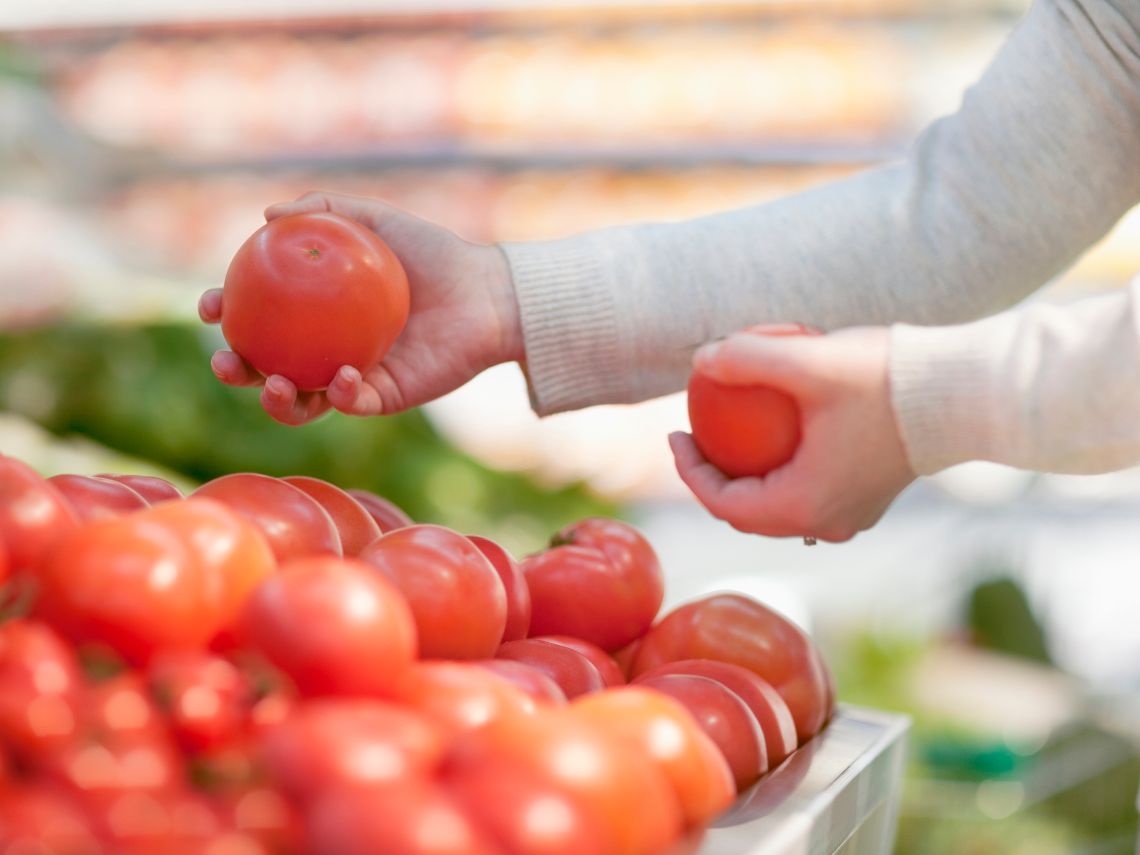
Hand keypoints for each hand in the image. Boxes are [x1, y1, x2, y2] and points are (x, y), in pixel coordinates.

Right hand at [199, 191, 521, 425]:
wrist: (485, 292)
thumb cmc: (433, 254)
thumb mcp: (376, 220)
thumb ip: (326, 209)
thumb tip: (268, 213)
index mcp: (316, 313)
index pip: (258, 318)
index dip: (225, 316)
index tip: (211, 306)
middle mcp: (327, 349)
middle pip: (266, 368)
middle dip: (235, 371)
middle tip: (226, 361)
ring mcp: (353, 378)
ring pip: (302, 402)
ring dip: (276, 401)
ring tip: (274, 384)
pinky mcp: (385, 398)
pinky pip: (352, 405)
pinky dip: (340, 396)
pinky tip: (340, 377)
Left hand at [670, 326, 915, 541]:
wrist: (964, 393)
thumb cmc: (887, 381)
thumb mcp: (808, 362)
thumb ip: (747, 359)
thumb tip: (699, 359)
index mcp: (803, 506)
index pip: (722, 503)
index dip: (688, 472)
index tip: (676, 433)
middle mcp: (826, 523)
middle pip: (747, 512)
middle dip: (713, 478)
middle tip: (695, 435)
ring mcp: (851, 515)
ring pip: (778, 506)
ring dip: (748, 477)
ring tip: (729, 436)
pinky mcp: (869, 497)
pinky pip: (808, 492)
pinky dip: (781, 471)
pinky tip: (776, 431)